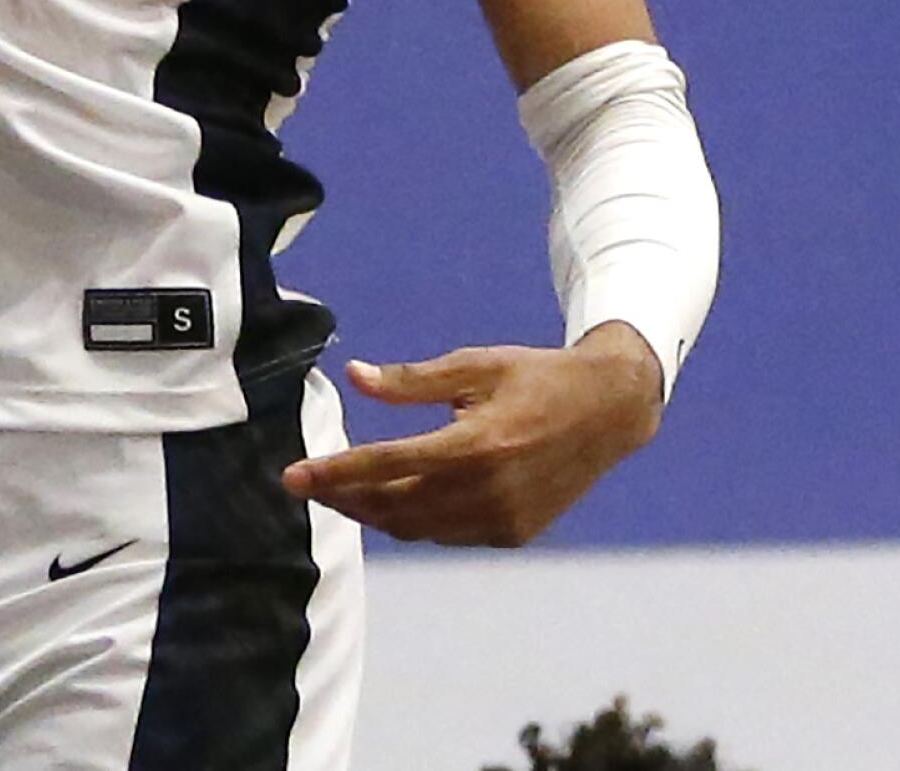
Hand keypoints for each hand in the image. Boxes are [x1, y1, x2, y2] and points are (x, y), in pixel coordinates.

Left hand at [282, 327, 663, 547]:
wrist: (606, 411)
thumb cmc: (534, 376)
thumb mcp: (474, 365)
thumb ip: (412, 381)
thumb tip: (356, 377)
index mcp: (475, 444)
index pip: (386, 466)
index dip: (335, 473)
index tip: (292, 477)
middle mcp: (488, 491)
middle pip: (394, 507)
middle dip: (344, 498)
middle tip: (306, 485)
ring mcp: (503, 520)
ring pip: (417, 529)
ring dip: (374, 514)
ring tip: (340, 493)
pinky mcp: (513, 534)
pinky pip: (447, 534)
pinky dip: (414, 521)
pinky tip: (393, 501)